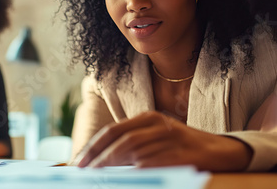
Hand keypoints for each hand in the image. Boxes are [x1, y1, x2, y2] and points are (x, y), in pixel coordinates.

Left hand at [73, 111, 252, 171]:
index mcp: (148, 118)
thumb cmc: (181, 147)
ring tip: (97, 176)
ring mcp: (170, 137)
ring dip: (112, 165)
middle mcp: (157, 124)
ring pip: (133, 151)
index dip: (92, 146)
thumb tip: (100, 161)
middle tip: (83, 172)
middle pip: (120, 140)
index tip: (77, 161)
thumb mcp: (155, 138)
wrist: (220, 150)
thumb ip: (132, 145)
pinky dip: (135, 172)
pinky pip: (152, 163)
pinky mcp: (181, 153)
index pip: (112, 131)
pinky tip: (124, 178)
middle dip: (97, 157)